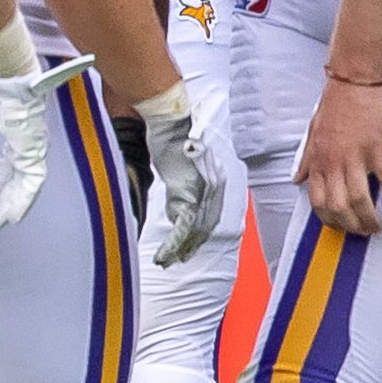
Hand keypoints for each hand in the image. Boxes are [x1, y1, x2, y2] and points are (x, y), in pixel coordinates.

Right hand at [0, 66, 57, 231]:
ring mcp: (33, 152)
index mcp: (16, 138)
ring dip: (11, 204)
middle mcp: (28, 148)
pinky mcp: (35, 154)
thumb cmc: (0, 94)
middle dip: (1, 200)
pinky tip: (13, 215)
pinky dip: (23, 201)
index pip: (5, 167)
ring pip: (24, 187)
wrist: (11, 83)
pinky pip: (31, 185)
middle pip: (14, 181)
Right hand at [138, 93, 242, 267]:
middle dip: (191, 246)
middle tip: (179, 260)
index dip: (200, 234)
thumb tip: (180, 198)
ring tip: (167, 261)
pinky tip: (164, 254)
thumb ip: (187, 181)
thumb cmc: (174, 136)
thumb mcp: (186, 161)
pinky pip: (182, 226)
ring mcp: (203, 191)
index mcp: (217, 179)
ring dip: (180, 249)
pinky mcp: (188, 192)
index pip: (212, 215)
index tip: (190, 247)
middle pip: (205, 226)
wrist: (171, 121)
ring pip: (194, 230)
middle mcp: (214, 187)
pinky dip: (173, 243)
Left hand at [297, 75, 381, 236]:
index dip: (328, 220)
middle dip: (350, 226)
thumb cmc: (333, 105)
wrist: (353, 80)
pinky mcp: (376, 149)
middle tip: (361, 232)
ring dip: (368, 219)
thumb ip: (305, 160)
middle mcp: (334, 163)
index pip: (318, 201)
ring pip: (359, 199)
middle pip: (338, 206)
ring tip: (377, 229)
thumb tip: (296, 180)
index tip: (339, 226)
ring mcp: (355, 157)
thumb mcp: (312, 133)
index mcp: (318, 160)